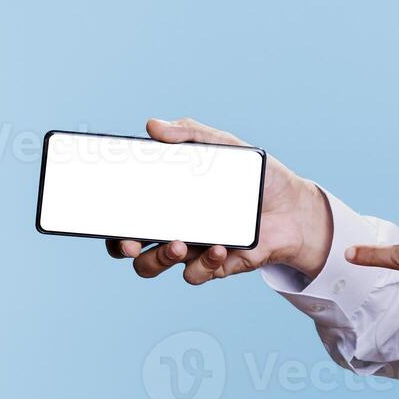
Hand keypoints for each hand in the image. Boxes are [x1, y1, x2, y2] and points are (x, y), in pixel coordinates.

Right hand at [104, 117, 333, 284]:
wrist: (295, 206)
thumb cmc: (254, 176)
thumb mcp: (225, 147)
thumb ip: (191, 135)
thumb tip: (153, 125)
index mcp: (167, 200)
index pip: (126, 212)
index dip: (108, 218)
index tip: (104, 215)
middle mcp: (172, 227)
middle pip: (131, 247)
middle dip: (123, 246)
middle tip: (131, 241)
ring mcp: (191, 248)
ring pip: (156, 264)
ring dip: (160, 258)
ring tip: (179, 244)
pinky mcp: (215, 264)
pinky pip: (196, 273)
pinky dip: (204, 263)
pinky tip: (220, 248)